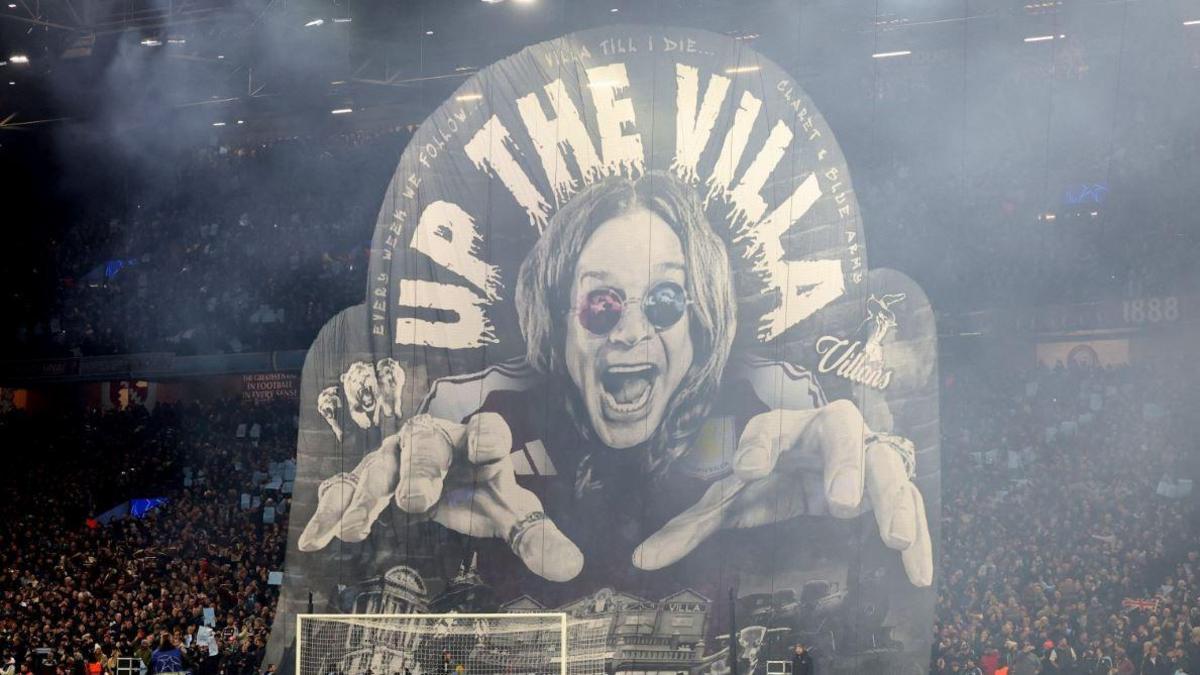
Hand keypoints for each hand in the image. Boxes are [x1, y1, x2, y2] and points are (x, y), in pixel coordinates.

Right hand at [297, 412, 583, 581]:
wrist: (451, 476)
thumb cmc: (485, 490)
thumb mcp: (512, 512)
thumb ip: (537, 537)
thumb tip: (571, 569)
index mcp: (479, 441)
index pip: (488, 433)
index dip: (487, 439)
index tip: (485, 452)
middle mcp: (435, 439)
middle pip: (426, 446)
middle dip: (419, 471)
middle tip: (415, 502)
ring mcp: (397, 455)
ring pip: (380, 468)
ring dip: (367, 499)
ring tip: (356, 532)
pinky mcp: (370, 476)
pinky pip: (347, 491)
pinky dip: (331, 514)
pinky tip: (315, 539)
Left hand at [632, 399, 932, 585]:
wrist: (816, 468)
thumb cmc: (770, 478)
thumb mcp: (732, 499)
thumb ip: (691, 526)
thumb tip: (641, 559)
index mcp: (784, 429)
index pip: (769, 427)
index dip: (759, 444)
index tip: (746, 469)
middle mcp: (829, 432)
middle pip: (841, 427)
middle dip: (843, 461)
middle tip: (839, 501)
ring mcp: (867, 454)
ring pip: (886, 464)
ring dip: (892, 499)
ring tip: (893, 538)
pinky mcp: (891, 486)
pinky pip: (911, 507)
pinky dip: (920, 538)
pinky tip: (919, 573)